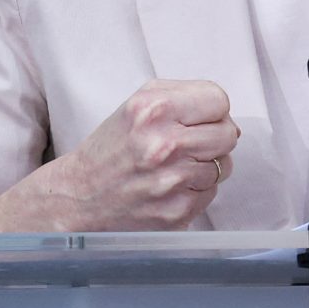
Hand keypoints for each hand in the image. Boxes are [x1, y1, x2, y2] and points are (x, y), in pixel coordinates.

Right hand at [0, 79, 239, 232]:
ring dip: (204, 165)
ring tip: (173, 166)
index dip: (211, 108)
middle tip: (187, 143)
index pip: (218, 99)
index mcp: (154, 109)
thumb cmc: (111, 147)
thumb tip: (226, 115)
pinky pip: (210, 193)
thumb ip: (182, 96)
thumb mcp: (137, 103)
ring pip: (222, 165)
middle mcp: (164, 144)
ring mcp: (172, 181)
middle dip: (213, 136)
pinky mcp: (177, 211)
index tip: (197, 117)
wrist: (80, 196)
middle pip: (228, 133)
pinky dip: (194, 189)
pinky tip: (168, 186)